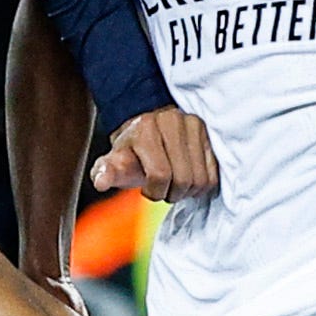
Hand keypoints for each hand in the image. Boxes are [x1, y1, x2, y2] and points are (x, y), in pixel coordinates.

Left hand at [93, 106, 216, 200]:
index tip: (147, 190)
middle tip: (164, 190)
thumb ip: (106, 172)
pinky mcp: (209, 132)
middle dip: (172, 193)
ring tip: (176, 185)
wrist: (148, 125)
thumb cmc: (132, 151)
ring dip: (188, 191)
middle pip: (183, 179)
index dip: (154, 192)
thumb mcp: (114, 161)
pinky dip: (202, 184)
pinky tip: (189, 179)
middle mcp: (172, 122)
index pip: (160, 175)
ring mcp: (193, 125)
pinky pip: (214, 173)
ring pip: (201, 178)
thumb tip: (101, 182)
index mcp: (146, 130)